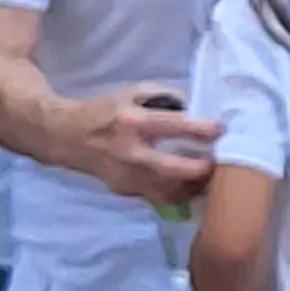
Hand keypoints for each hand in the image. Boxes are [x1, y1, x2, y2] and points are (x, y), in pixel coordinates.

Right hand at [70, 85, 218, 203]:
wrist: (64, 137)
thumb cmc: (103, 111)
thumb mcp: (131, 93)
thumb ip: (166, 96)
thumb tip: (200, 106)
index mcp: (132, 122)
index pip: (173, 126)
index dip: (202, 129)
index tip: (222, 129)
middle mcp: (129, 153)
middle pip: (174, 169)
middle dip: (203, 169)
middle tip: (225, 162)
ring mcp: (126, 177)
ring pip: (170, 191)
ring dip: (196, 186)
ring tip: (215, 176)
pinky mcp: (126, 191)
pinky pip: (160, 197)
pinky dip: (181, 193)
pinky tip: (195, 185)